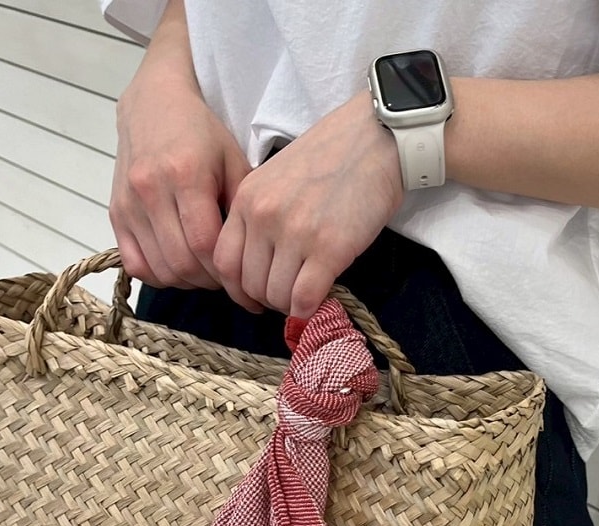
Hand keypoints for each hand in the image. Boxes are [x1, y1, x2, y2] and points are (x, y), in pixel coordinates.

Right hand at [110, 48, 250, 289]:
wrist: (154, 104)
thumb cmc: (202, 134)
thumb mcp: (235, 162)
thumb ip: (243, 208)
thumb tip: (253, 258)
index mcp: (185, 175)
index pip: (205, 245)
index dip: (227, 271)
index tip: (243, 276)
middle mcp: (150, 190)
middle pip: (182, 263)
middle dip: (211, 281)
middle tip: (227, 278)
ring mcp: (128, 203)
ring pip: (160, 269)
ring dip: (188, 281)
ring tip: (206, 272)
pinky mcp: (116, 212)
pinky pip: (135, 264)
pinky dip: (159, 276)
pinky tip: (178, 267)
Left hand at [213, 92, 403, 317]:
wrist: (375, 141)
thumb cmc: (331, 160)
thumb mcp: (277, 180)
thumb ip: (261, 217)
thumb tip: (261, 267)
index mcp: (247, 199)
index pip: (223, 262)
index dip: (238, 289)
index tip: (256, 296)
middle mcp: (264, 217)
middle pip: (249, 285)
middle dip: (268, 300)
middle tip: (288, 297)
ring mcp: (296, 234)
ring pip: (276, 296)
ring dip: (290, 307)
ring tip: (306, 297)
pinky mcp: (329, 249)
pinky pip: (304, 298)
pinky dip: (309, 311)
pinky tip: (318, 303)